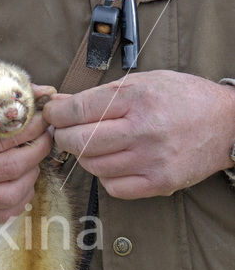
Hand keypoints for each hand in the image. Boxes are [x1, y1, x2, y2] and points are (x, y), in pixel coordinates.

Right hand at [0, 83, 53, 220]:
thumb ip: (3, 92)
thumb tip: (45, 93)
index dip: (28, 129)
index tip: (42, 119)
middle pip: (9, 167)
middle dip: (37, 150)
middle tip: (46, 136)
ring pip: (12, 193)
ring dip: (33, 173)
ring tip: (34, 157)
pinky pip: (5, 212)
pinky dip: (23, 196)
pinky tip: (24, 178)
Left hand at [43, 70, 234, 198]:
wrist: (226, 123)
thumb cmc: (183, 98)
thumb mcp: (144, 82)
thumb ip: (102, 95)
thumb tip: (61, 105)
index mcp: (137, 98)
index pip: (78, 111)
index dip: (56, 115)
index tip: (51, 115)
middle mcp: (143, 130)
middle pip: (79, 142)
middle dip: (63, 137)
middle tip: (65, 132)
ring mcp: (151, 160)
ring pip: (93, 166)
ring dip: (85, 156)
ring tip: (95, 145)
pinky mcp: (159, 183)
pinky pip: (113, 187)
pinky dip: (106, 176)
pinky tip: (115, 163)